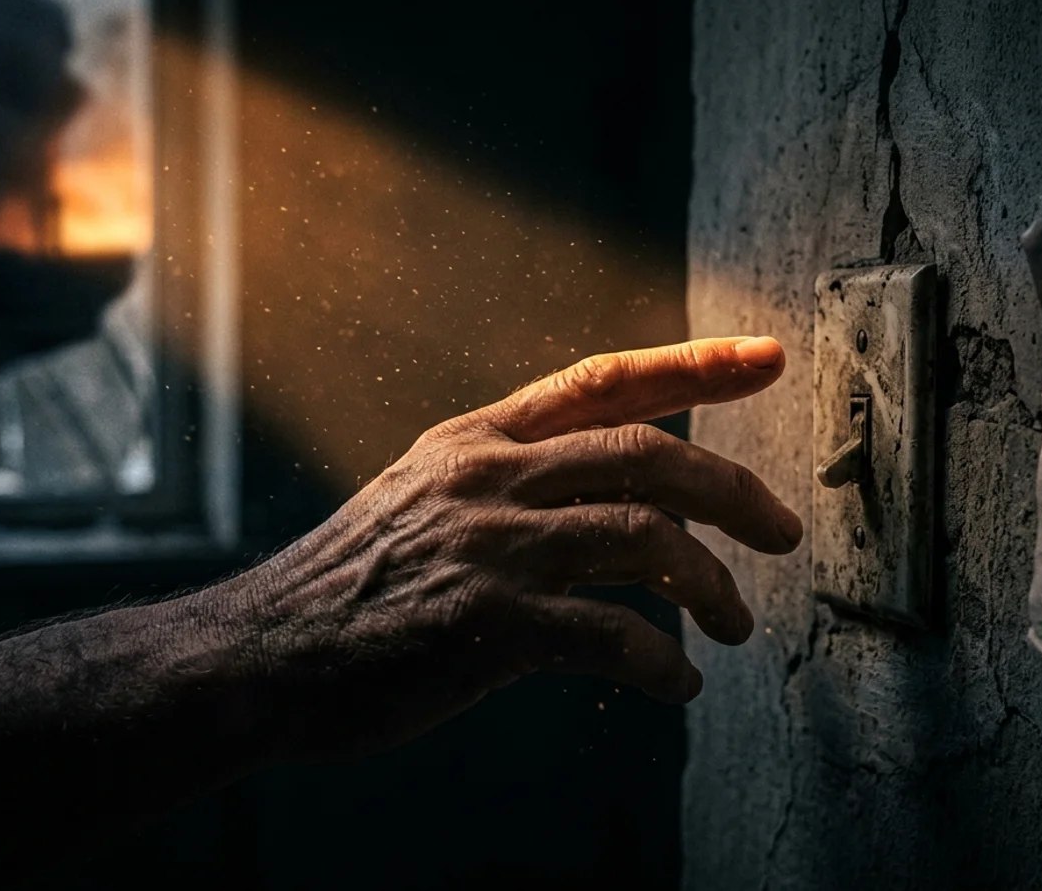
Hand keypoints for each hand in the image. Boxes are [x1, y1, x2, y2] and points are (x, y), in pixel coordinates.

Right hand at [237, 337, 801, 761]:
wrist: (258, 656)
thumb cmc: (348, 588)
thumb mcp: (421, 498)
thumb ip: (507, 481)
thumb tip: (608, 494)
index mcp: (476, 441)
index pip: (604, 381)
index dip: (695, 363)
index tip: (768, 356)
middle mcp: (488, 478)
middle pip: (649, 457)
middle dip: (735, 492)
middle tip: (783, 533)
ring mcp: (487, 548)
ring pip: (645, 541)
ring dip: (712, 587)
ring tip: (737, 625)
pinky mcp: (485, 624)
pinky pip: (612, 637)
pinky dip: (664, 663)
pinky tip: (678, 685)